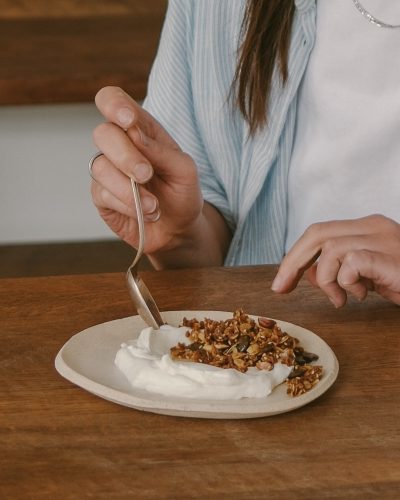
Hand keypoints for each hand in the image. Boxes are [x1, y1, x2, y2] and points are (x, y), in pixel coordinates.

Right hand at [90, 86, 202, 255]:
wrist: (179, 230)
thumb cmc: (182, 194)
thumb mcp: (185, 170)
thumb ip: (161, 150)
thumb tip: (133, 133)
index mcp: (140, 130)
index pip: (113, 100)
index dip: (114, 104)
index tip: (129, 122)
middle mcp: (119, 146)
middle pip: (103, 133)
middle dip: (126, 156)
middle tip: (146, 175)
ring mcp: (107, 171)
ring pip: (101, 167)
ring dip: (129, 189)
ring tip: (154, 206)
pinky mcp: (101, 196)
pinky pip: (103, 194)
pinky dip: (127, 205)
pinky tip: (145, 213)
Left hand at [271, 215, 399, 306]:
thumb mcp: (367, 276)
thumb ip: (340, 269)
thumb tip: (307, 273)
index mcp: (366, 227)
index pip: (319, 232)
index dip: (294, 255)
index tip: (281, 281)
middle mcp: (374, 226)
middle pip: (317, 234)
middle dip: (292, 262)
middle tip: (281, 288)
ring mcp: (383, 239)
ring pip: (330, 248)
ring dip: (325, 279)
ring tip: (343, 298)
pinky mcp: (389, 257)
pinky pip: (350, 262)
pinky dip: (344, 282)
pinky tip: (359, 295)